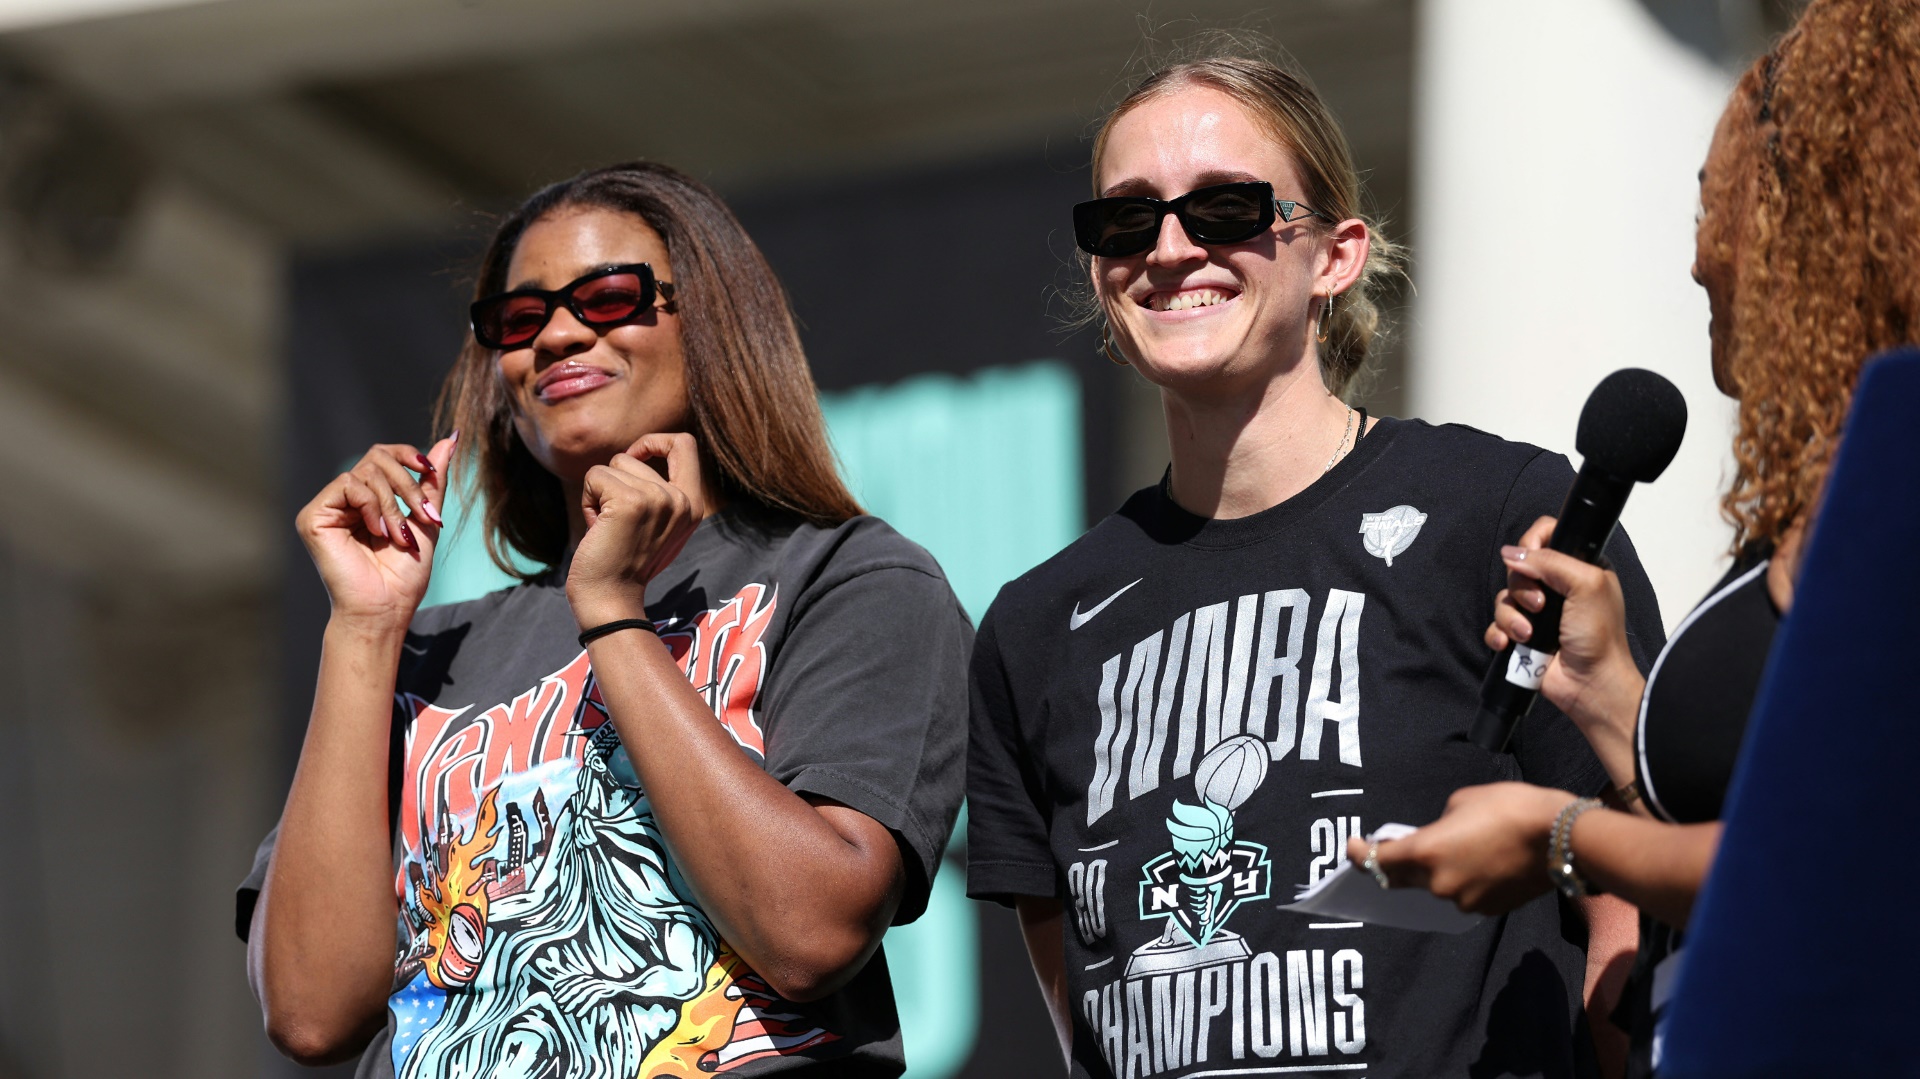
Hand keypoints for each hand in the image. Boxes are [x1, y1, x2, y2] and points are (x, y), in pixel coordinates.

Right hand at [297, 435, 455, 629]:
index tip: (430, 470)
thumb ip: (433, 481)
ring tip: (400, 536)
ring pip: (366, 471)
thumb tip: (452, 439)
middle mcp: (344, 499)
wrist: (387, 607)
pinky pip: (347, 485)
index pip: (384, 455)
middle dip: (407, 484)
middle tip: (423, 516)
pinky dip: (372, 506)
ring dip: (394, 503)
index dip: (408, 455)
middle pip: (376, 457)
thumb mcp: (426, 519)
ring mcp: (327, 507)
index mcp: (368, 498)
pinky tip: (378, 533)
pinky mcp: (313, 516)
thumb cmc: (405, 573)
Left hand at [567, 433, 706, 627]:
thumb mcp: (658, 524)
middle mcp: (682, 500)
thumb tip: (636, 454)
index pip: (685, 443)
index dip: (655, 441)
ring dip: (599, 492)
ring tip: (607, 527)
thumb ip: (659, 492)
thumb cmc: (625, 563)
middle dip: (614, 481)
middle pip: (634, 456)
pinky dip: (587, 500)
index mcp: (694, 505)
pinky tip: (597, 529)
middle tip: (615, 519)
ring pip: (613, 465)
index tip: (636, 459)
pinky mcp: (630, 503)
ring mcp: (659, 499)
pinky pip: (594, 476)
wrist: (610, 600)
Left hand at [1345, 782, 1572, 914]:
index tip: (1352, 846)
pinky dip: (1464, 880)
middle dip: (1396, 864)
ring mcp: (1465, 901)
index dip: (1358, 855)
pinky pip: (1464, 894)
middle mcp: (1440, 884)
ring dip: (1437, 871)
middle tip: (1395, 846)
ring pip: (1437, 887)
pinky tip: (1481, 860)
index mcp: (1425, 852)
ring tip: (1459, 846)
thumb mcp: (1462, 801)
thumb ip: (1438, 824)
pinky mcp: (1489, 909)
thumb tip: (1436, 837)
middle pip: (1402, 879)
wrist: (1562, 836)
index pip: (1376, 862)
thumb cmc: (1511, 807)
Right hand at [1487, 515, 1645, 752]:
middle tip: (1540, 606)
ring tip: (1527, 634)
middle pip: (1519, 567)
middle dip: (1522, 587)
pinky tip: (1508, 643)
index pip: (1547, 536)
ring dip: (1511, 616)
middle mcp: (1556, 586)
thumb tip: (1510, 553)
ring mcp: (1537, 612)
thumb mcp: (1586, 584)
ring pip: (1504, 598)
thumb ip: (1550, 561)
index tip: (1530, 556)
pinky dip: (1498, 633)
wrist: (1589, 683)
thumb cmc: (1598, 635)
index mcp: (1578, 567)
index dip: (1533, 542)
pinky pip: (1495, 624)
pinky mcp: (1521, 635)